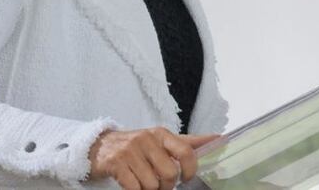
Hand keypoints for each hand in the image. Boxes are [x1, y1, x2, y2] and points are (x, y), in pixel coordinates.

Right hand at [87, 127, 219, 188]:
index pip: (187, 152)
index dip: (190, 170)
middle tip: (161, 184)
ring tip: (144, 182)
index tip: (186, 178)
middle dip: (167, 185)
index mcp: (162, 134)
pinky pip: (134, 188)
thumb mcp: (161, 140)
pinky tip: (132, 184)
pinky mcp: (116, 163)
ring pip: (151, 184)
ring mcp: (130, 151)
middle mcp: (147, 139)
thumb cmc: (137, 146)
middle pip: (169, 173)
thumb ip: (188, 142)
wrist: (100, 146)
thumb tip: (218, 138)